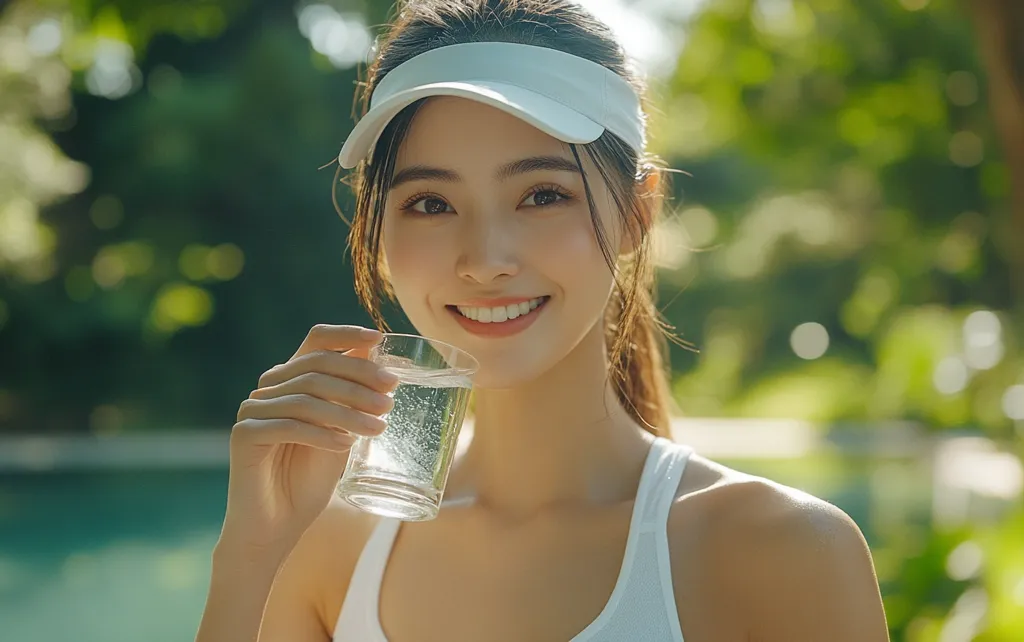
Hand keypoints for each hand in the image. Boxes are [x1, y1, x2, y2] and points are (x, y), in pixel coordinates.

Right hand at [220, 324, 398, 557]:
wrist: (277, 524)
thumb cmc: (310, 477)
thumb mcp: (340, 430)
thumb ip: (351, 397)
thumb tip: (380, 359)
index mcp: (290, 379)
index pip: (316, 341)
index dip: (346, 335)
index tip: (379, 338)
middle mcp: (268, 388)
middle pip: (316, 368)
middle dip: (359, 380)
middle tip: (391, 398)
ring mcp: (252, 410)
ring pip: (306, 399)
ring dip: (348, 412)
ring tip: (378, 429)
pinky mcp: (244, 436)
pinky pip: (288, 426)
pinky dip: (321, 435)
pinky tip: (345, 447)